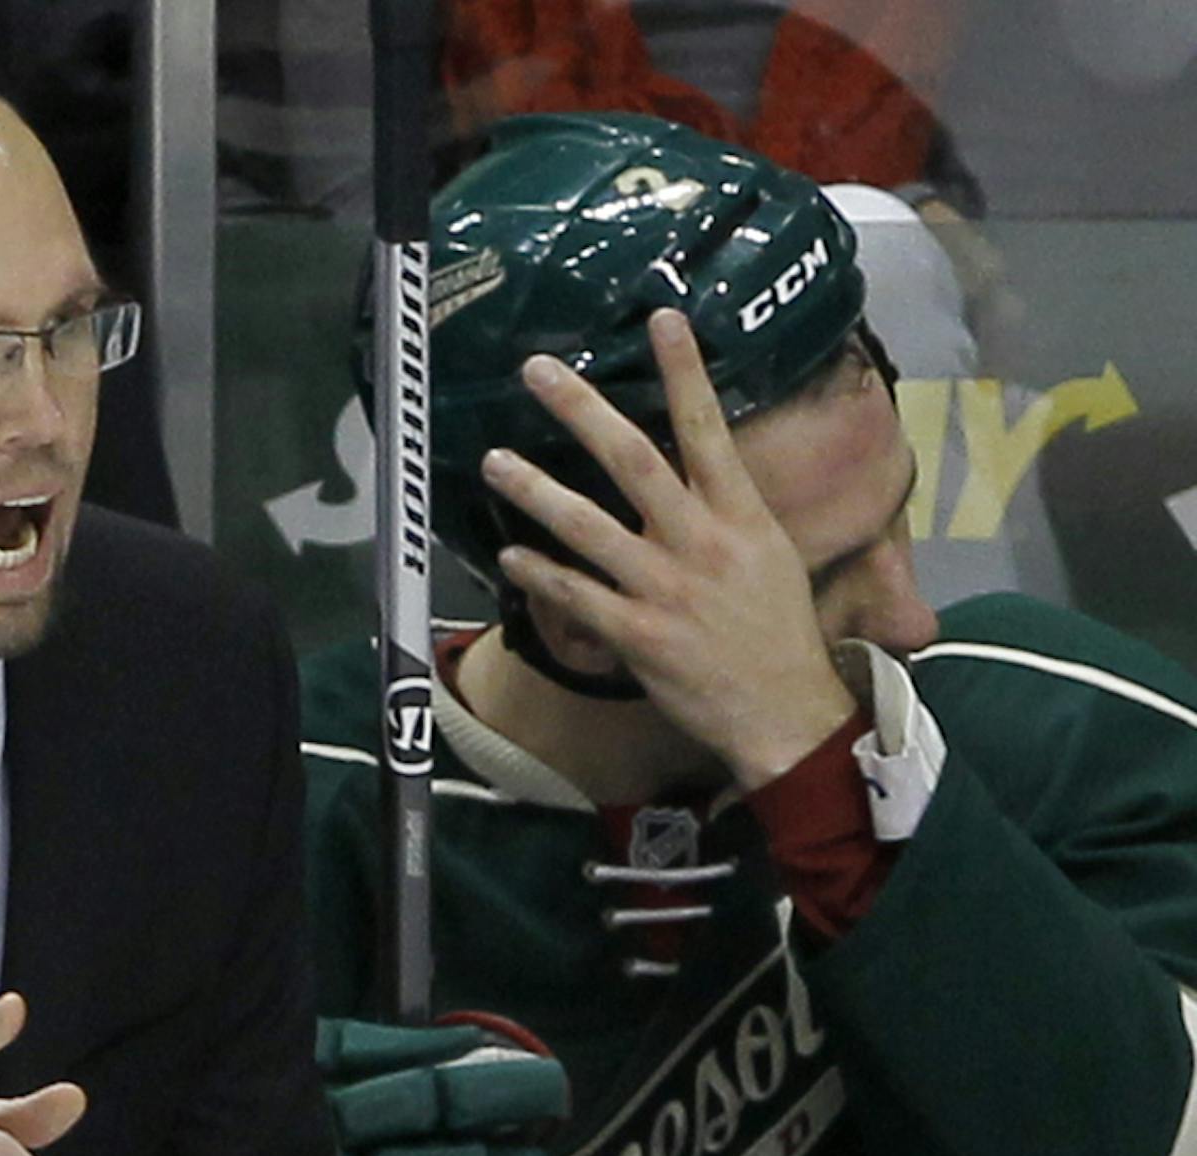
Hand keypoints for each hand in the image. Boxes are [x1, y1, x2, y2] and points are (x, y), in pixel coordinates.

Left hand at [481, 307, 855, 788]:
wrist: (785, 712)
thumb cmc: (777, 633)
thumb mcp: (771, 556)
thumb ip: (728, 512)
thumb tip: (700, 472)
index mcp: (741, 516)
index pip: (709, 428)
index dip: (684, 372)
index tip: (661, 318)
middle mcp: (700, 542)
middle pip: (634, 461)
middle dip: (582, 411)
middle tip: (539, 371)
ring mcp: (665, 589)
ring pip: (588, 527)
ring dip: (537, 490)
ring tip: (496, 460)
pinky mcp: (638, 635)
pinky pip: (576, 596)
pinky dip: (540, 574)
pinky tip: (509, 553)